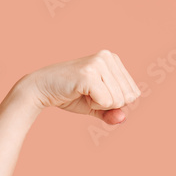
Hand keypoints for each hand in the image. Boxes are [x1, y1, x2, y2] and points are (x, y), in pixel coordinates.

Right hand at [16, 49, 141, 123]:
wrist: (41, 89)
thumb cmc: (70, 95)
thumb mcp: (97, 105)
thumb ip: (112, 112)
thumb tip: (123, 118)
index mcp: (113, 59)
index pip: (133, 93)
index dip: (114, 102)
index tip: (95, 92)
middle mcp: (107, 57)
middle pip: (128, 97)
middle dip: (108, 104)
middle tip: (88, 93)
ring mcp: (98, 63)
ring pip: (118, 100)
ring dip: (99, 104)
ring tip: (83, 92)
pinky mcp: (89, 74)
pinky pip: (106, 102)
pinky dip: (93, 105)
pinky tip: (79, 93)